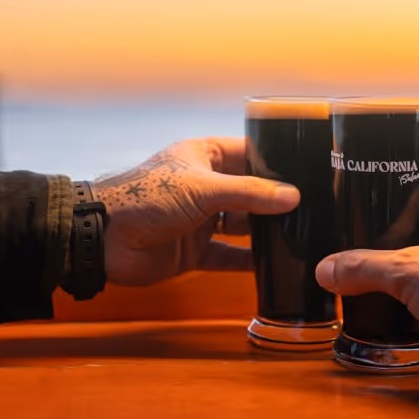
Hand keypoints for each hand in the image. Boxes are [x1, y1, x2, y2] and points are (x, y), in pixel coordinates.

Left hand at [94, 137, 299, 285]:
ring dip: (266, 231)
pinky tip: (275, 265)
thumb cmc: (145, 197)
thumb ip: (249, 193)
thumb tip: (292, 196)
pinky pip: (229, 257)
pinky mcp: (194, 251)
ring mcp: (199, 220)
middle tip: (313, 207)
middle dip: (275, 200)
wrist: (105, 238)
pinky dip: (249, 262)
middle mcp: (203, 186)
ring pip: (242, 225)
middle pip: (249, 191)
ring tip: (302, 235)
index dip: (274, 160)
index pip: (246, 153)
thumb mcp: (202, 188)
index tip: (307, 169)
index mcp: (202, 156)